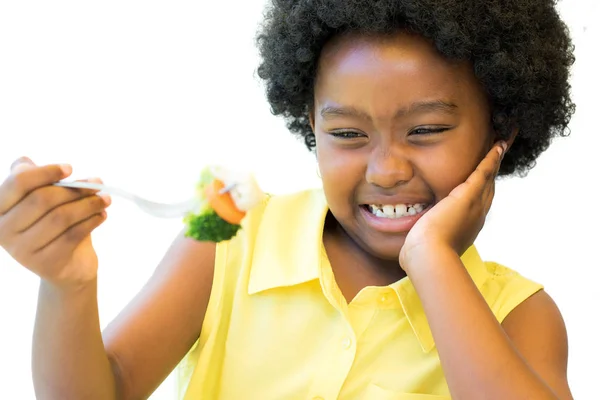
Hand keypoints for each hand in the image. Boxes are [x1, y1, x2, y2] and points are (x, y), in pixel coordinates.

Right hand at [0, 157, 110, 288]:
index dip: (45, 172)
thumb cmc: (53, 224)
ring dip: (89, 204)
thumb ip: (36, 180)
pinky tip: (102, 215)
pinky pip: (73, 234)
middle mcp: (4, 230)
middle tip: (98, 184)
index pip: (18, 182)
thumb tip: (37, 164)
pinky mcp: (45, 263)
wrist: (68, 265)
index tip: (70, 168)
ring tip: (105, 199)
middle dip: (75, 189)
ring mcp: (22, 250)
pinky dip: (91, 221)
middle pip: (43, 198)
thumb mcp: (43, 200)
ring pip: (61, 217)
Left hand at [400, 142, 505, 270]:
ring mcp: (474, 205)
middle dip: (494, 171)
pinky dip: (491, 158)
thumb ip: (418, 244)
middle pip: (488, 187)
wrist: (428, 256)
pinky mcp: (467, 196)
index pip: (476, 203)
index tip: (486, 180)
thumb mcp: (423, 246)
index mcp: (467, 226)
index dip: (482, 189)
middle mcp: (476, 215)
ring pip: (489, 177)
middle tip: (501, 153)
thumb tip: (405, 254)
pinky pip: (484, 172)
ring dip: (496, 159)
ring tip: (503, 142)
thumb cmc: (422, 256)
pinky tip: (498, 144)